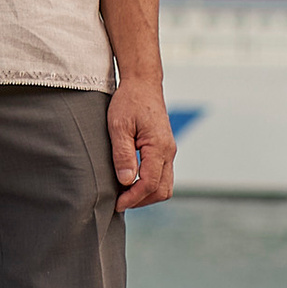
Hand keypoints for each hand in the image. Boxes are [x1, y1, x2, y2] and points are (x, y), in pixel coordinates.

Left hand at [107, 71, 175, 207]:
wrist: (142, 83)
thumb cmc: (129, 101)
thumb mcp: (119, 126)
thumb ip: (123, 154)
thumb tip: (127, 181)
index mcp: (159, 147)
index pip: (150, 184)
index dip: (133, 198)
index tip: (117, 204)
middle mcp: (169, 151)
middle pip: (162, 190)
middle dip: (141, 200)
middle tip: (119, 202)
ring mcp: (169, 151)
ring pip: (165, 185)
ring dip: (146, 194)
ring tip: (124, 195)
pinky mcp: (165, 149)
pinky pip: (162, 175)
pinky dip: (150, 185)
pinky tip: (132, 183)